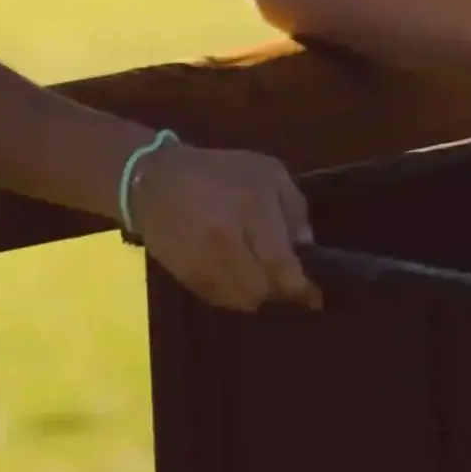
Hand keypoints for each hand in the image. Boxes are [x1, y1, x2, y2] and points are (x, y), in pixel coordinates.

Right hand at [128, 142, 323, 312]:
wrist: (155, 180)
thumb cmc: (218, 171)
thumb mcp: (267, 172)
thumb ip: (293, 207)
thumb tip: (306, 248)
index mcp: (252, 207)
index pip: (282, 264)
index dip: (300, 286)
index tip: (315, 295)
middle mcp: (227, 238)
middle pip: (263, 289)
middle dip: (278, 289)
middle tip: (282, 279)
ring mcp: (204, 260)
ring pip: (242, 300)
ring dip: (255, 293)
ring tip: (257, 276)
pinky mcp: (186, 275)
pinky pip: (219, 299)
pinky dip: (233, 293)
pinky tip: (234, 275)